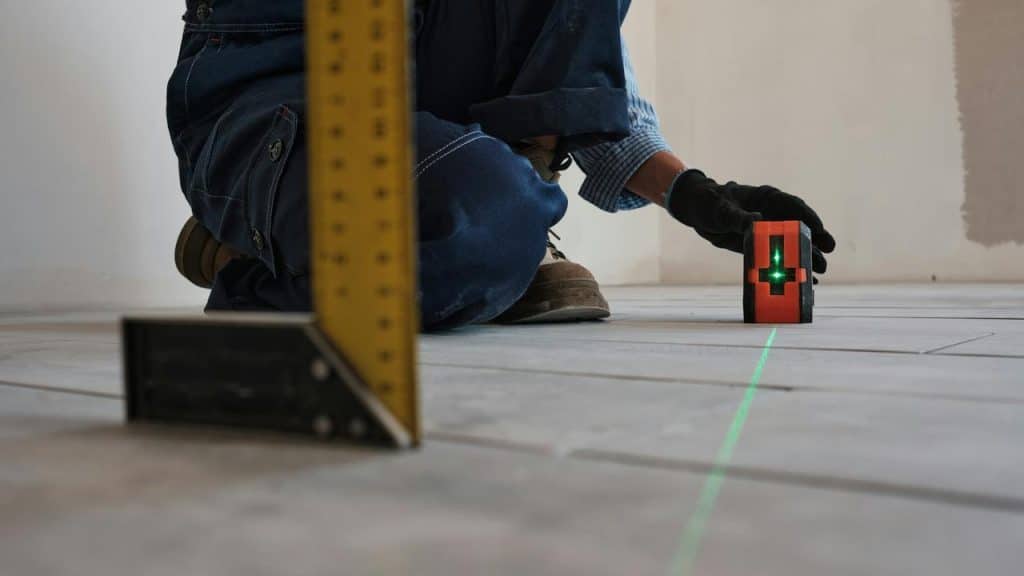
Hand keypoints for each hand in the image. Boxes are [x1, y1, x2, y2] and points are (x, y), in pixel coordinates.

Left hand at [667, 169, 836, 273]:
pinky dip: (791, 268)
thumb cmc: (711, 203)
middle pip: (799, 226)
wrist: (698, 212)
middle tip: (826, 253)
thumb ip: (738, 217)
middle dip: (814, 240)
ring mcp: (769, 230)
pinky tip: (807, 280)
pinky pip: (780, 256)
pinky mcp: (762, 246)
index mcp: (767, 198)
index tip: (819, 230)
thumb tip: (756, 221)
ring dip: (806, 257)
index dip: (808, 217)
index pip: (793, 206)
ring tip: (819, 271)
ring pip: (793, 244)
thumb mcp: (722, 210)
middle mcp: (773, 214)